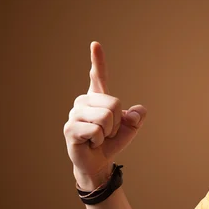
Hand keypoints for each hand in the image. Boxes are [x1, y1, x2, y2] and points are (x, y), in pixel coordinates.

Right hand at [63, 41, 146, 189]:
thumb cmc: (111, 142)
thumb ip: (137, 117)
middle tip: (108, 132)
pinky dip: (100, 140)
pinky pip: (96, 131)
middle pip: (113, 103)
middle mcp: (83, 102)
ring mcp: (74, 114)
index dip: (97, 61)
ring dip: (109, 132)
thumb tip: (137, 112)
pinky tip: (91, 143)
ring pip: (106, 117)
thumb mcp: (130, 128)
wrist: (99, 163)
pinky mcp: (70, 129)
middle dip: (118, 122)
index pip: (97, 76)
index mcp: (97, 98)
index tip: (95, 44)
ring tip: (99, 137)